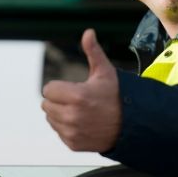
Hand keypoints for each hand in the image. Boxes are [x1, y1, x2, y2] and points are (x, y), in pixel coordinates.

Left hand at [41, 28, 121, 151]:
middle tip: (77, 100)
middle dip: (59, 100)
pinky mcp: (73, 144)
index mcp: (77, 96)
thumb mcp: (105, 72)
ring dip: (61, 114)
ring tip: (80, 111)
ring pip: (51, 118)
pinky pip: (59, 132)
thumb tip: (88, 32)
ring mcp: (72, 132)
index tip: (73, 88)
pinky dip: (67, 128)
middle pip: (46, 104)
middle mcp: (72, 116)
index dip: (59, 87)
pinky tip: (82, 123)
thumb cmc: (117, 96)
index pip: (48, 90)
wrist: (131, 124)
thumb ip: (92, 51)